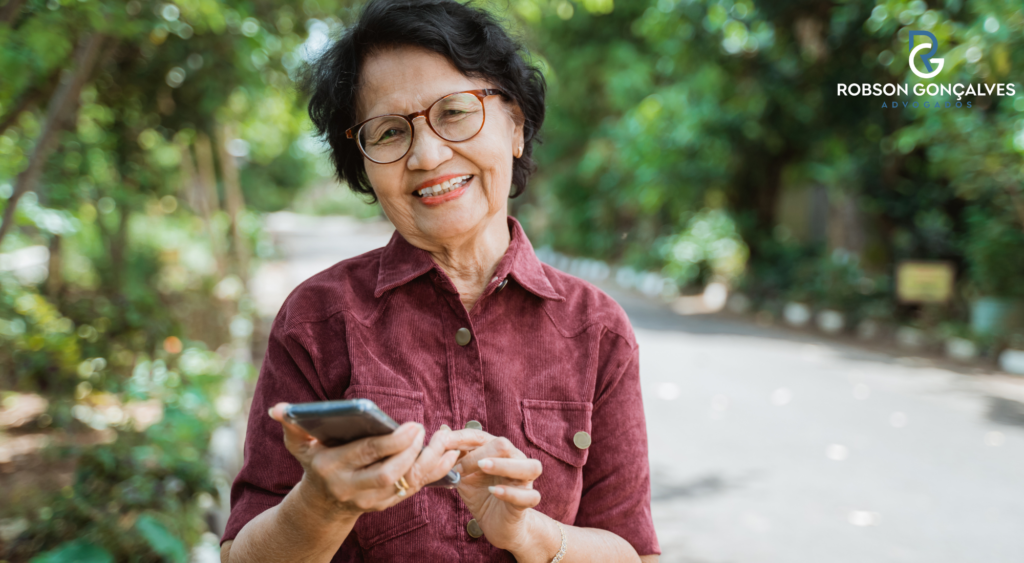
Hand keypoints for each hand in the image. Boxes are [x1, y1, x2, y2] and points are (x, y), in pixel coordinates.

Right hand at [268, 403, 460, 519]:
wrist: (321, 506)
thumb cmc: (315, 463)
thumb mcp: (300, 446)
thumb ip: (292, 425)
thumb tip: (278, 409)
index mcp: (332, 468)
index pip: (365, 455)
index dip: (392, 441)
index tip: (412, 424)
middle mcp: (351, 488)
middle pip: (387, 474)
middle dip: (410, 452)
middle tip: (424, 429)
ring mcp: (369, 500)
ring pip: (404, 485)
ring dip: (428, 463)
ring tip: (443, 440)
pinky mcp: (385, 505)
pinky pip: (414, 489)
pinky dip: (433, 473)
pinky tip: (448, 454)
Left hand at [442, 429, 543, 551]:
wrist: (496, 523)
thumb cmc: (481, 494)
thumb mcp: (464, 475)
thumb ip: (455, 455)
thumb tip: (443, 430)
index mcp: (498, 451)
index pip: (480, 436)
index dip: (461, 438)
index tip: (443, 442)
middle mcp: (515, 460)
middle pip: (503, 445)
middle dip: (478, 453)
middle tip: (459, 468)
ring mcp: (525, 481)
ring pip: (528, 466)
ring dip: (503, 465)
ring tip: (483, 468)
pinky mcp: (528, 501)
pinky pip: (529, 495)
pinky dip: (511, 492)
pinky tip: (494, 491)